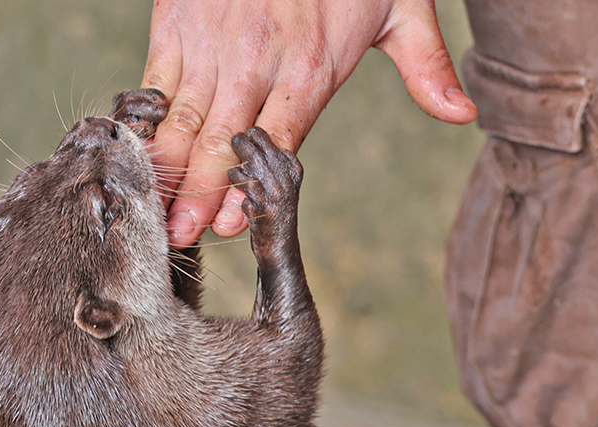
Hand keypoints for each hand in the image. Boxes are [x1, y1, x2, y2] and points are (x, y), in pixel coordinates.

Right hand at [141, 0, 477, 247]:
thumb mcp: (401, 6)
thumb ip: (425, 65)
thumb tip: (463, 114)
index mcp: (310, 65)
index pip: (277, 141)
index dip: (250, 187)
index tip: (231, 225)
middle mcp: (256, 59)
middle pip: (220, 139)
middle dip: (196, 191)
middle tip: (179, 234)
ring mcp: (211, 40)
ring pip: (181, 116)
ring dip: (165, 166)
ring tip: (151, 208)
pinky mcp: (178, 19)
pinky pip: (155, 78)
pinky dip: (145, 117)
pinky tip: (135, 151)